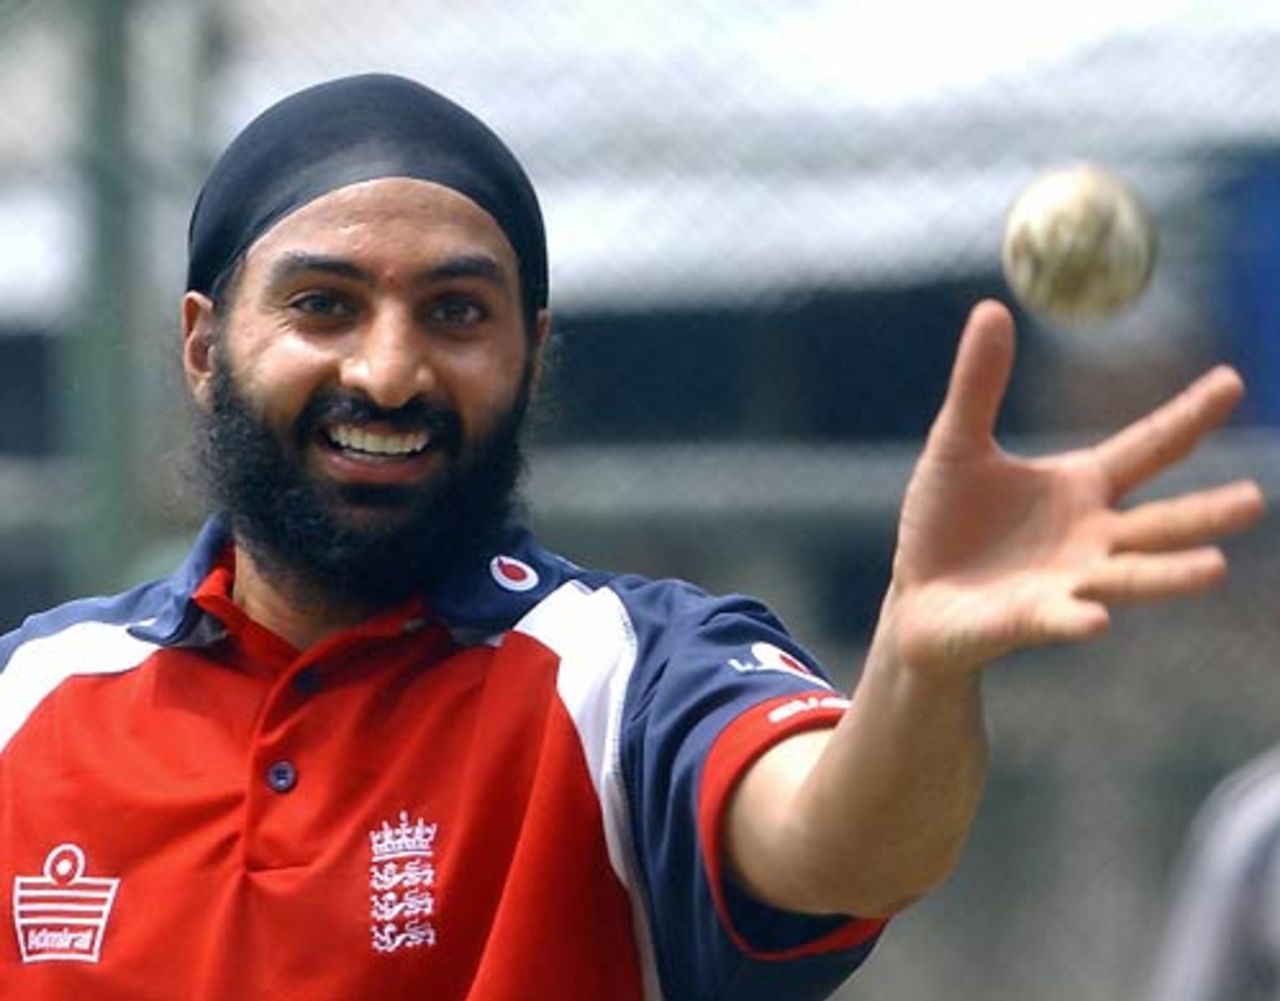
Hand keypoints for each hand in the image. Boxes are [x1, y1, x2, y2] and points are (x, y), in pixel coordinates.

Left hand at [885, 299, 1264, 675]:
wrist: (916, 597)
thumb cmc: (944, 523)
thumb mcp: (956, 444)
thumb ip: (978, 385)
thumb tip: (991, 306)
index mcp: (1081, 487)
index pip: (1148, 448)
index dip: (1188, 416)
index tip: (1233, 380)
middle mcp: (1090, 538)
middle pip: (1158, 523)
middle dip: (1206, 513)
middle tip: (1255, 497)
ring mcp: (1067, 584)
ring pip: (1129, 578)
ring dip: (1168, 574)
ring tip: (1216, 567)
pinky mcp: (1029, 620)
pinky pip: (1060, 620)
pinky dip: (1079, 619)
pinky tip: (1097, 618)